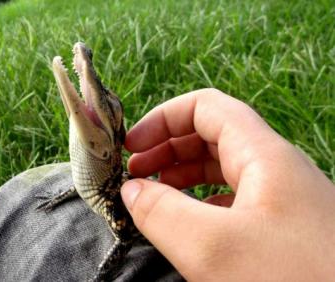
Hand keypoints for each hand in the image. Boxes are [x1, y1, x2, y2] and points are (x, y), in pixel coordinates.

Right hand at [121, 88, 334, 280]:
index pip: (206, 108)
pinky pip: (231, 201)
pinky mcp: (281, 229)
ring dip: (180, 176)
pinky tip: (184, 225)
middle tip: (134, 174)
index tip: (131, 146)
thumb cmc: (294, 280)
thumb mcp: (213, 246)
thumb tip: (131, 190)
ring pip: (220, 170)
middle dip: (167, 148)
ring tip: (151, 196)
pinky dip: (199, 205)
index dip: (163, 119)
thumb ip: (161, 212)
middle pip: (210, 136)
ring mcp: (280, 200)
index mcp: (264, 156)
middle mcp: (274, 170)